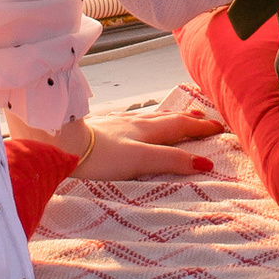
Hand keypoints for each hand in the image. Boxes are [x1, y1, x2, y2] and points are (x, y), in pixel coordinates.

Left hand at [21, 92, 225, 183]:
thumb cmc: (98, 155)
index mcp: (145, 131)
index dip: (200, 129)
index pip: (179, 127)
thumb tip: (203, 163)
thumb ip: (169, 161)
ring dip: (168, 117)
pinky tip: (135, 122)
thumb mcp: (139, 161)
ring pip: (149, 117)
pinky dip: (143, 119)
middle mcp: (133, 123)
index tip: (219, 127)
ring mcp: (116, 123)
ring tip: (179, 115)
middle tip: (206, 118)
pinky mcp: (100, 127)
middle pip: (167, 119)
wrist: (59, 143)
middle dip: (188, 120)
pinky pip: (130, 120)